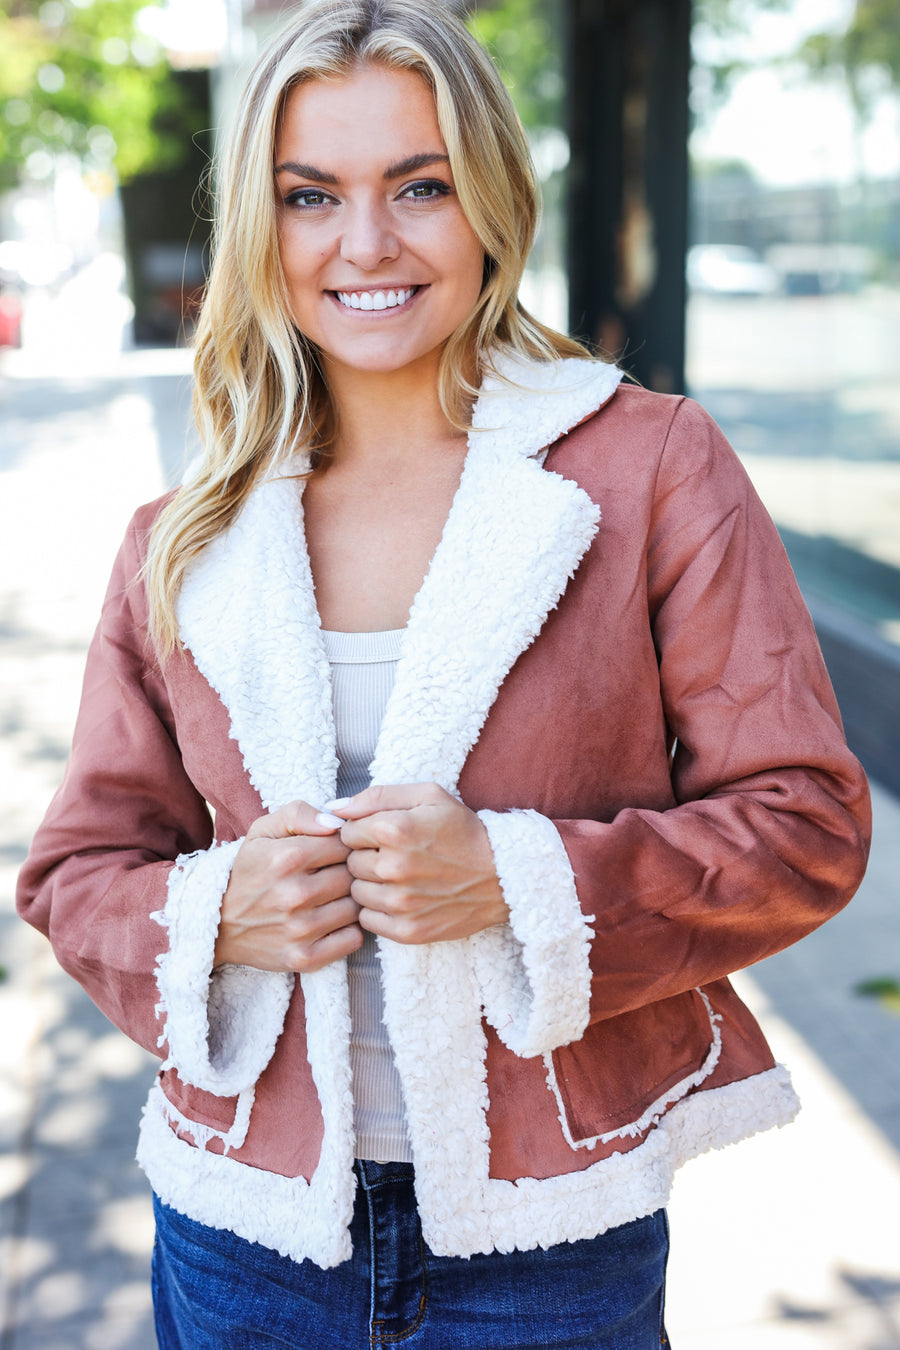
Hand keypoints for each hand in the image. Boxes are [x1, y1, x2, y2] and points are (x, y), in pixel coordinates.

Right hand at [215, 801, 361, 972]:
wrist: (218, 924)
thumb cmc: (249, 871)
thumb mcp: (263, 831)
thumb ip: (299, 813)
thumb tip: (337, 823)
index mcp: (288, 857)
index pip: (345, 844)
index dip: (343, 846)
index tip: (333, 852)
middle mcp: (295, 894)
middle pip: (353, 876)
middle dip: (348, 873)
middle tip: (333, 875)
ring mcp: (300, 929)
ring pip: (356, 907)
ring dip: (350, 902)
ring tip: (332, 898)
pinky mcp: (304, 958)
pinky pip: (353, 939)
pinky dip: (349, 930)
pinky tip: (332, 922)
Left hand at [329, 783, 507, 944]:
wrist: (502, 876)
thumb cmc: (463, 831)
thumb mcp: (428, 796)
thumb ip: (378, 796)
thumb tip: (335, 808)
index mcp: (394, 830)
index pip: (346, 832)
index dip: (362, 832)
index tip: (382, 835)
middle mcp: (393, 868)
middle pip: (348, 863)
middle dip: (366, 857)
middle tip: (393, 856)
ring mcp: (400, 903)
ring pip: (355, 892)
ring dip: (370, 884)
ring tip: (398, 877)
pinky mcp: (407, 930)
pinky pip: (367, 920)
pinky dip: (377, 909)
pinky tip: (400, 897)